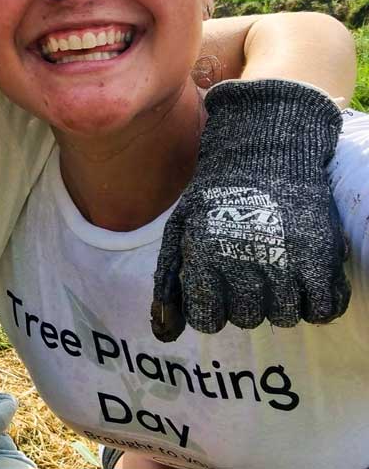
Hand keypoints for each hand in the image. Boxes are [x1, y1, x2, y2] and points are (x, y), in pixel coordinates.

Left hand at [151, 79, 347, 341]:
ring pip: (285, 317)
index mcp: (205, 257)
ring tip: (275, 267)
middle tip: (248, 270)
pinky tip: (304, 279)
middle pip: (248, 319)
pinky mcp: (321, 257)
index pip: (207, 319)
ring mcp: (286, 262)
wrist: (266, 154)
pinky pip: (324, 309)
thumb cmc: (216, 197)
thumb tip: (163, 334)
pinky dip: (316, 302)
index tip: (218, 289)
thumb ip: (169, 283)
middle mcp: (245, 263)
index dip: (211, 308)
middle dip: (245, 302)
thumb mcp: (181, 231)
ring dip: (280, 301)